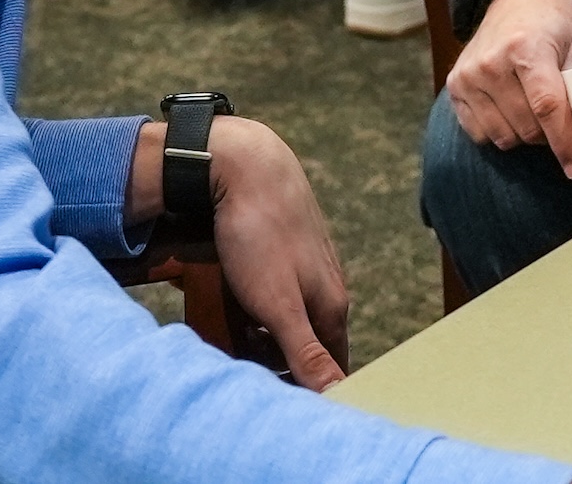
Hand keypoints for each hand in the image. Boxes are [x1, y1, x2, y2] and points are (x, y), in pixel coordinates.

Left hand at [131, 116, 351, 387]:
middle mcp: (326, 287)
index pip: (333, 366)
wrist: (246, 166)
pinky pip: (275, 293)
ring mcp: (307, 265)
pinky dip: (256, 310)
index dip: (311, 390)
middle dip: (280, 364)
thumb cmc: (259, 236)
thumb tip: (338, 393)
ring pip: (290, 317)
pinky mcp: (286, 248)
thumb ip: (307, 351)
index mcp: (332, 306)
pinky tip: (234, 306)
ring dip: (265, 337)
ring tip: (233, 338)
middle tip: (244, 371)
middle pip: (309, 343)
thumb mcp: (278, 304)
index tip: (281, 405)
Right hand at [446, 0, 571, 177]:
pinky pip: (479, 133)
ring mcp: (469, 75)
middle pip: (526, 127)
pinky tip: (510, 111)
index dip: (564, 142)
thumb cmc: (553, 26)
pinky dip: (499, 131)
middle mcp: (492, 62)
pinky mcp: (454, 86)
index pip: (547, 107)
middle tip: (557, 122)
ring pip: (502, 136)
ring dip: (524, 135)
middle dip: (548, 136)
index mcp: (527, 47)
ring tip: (534, 114)